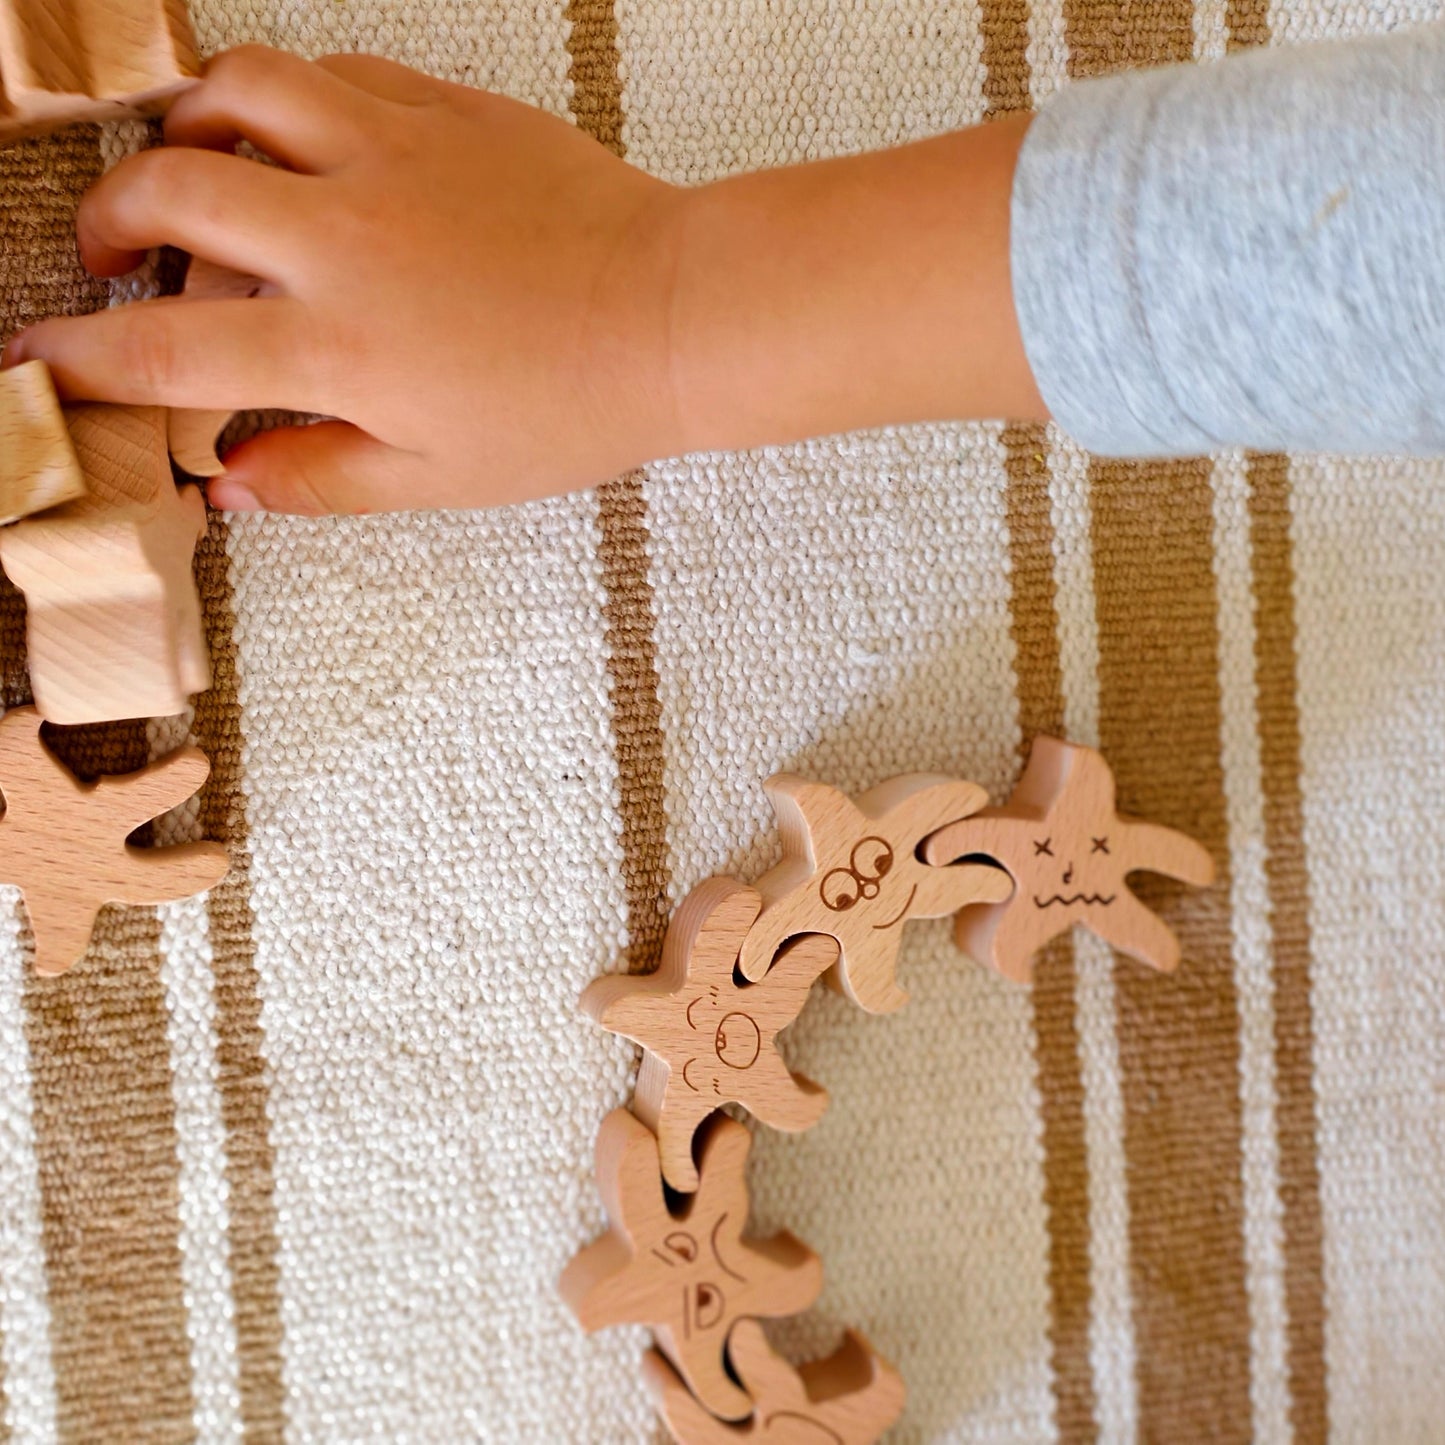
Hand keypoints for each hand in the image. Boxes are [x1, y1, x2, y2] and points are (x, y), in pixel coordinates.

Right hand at [1, 46, 687, 514]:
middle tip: (112, 254)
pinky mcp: (439, 107)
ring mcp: (389, 156)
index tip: (33, 367)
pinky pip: (328, 72)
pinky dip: (285, 98)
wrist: (667, 315)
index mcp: (337, 347)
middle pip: (168, 191)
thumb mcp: (440, 477)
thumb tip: (228, 485)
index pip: (161, 350)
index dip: (77, 362)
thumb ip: (321, 477)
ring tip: (188, 167)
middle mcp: (342, 237)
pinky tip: (294, 138)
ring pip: (236, 92)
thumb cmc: (567, 408)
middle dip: (109, 220)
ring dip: (185, 125)